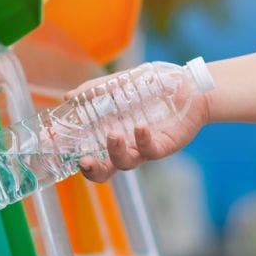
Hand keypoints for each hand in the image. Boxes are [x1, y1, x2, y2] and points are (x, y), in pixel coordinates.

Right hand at [65, 71, 210, 182]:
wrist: (188, 85)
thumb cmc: (151, 87)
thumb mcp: (119, 84)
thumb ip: (94, 91)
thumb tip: (68, 97)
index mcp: (112, 137)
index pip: (93, 157)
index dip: (81, 161)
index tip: (67, 154)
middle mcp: (127, 148)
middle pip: (106, 171)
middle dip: (94, 170)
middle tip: (84, 161)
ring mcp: (144, 149)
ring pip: (126, 162)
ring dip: (116, 151)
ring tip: (113, 134)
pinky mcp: (164, 145)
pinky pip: (151, 149)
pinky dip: (142, 139)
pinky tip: (140, 126)